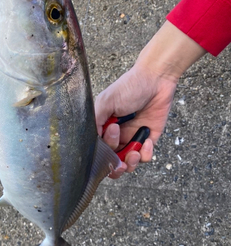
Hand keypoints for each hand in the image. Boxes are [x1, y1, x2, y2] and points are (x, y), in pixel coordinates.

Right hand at [96, 64, 176, 178]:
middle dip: (115, 166)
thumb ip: (95, 121)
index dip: (103, 152)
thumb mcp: (106, 101)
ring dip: (130, 163)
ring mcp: (132, 138)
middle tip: (120, 162)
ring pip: (128, 163)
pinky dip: (146, 154)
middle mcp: (116, 136)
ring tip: (134, 153)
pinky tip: (147, 141)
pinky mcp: (149, 140)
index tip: (110, 140)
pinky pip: (145, 157)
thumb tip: (90, 141)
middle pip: (111, 161)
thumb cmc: (129, 86)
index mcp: (103, 127)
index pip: (98, 149)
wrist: (156, 79)